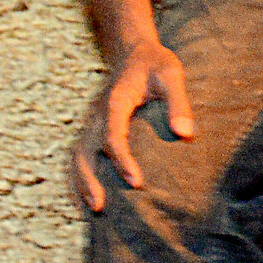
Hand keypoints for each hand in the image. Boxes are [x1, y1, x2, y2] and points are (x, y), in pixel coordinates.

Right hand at [70, 38, 194, 212]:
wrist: (134, 52)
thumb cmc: (156, 64)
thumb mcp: (172, 75)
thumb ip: (179, 103)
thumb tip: (184, 134)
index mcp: (116, 102)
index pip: (114, 135)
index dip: (122, 159)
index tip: (135, 182)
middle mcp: (99, 115)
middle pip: (84, 150)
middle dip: (87, 179)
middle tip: (99, 206)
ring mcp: (93, 123)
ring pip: (77, 156)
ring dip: (80, 182)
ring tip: (92, 210)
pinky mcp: (95, 129)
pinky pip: (81, 155)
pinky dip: (79, 177)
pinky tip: (88, 197)